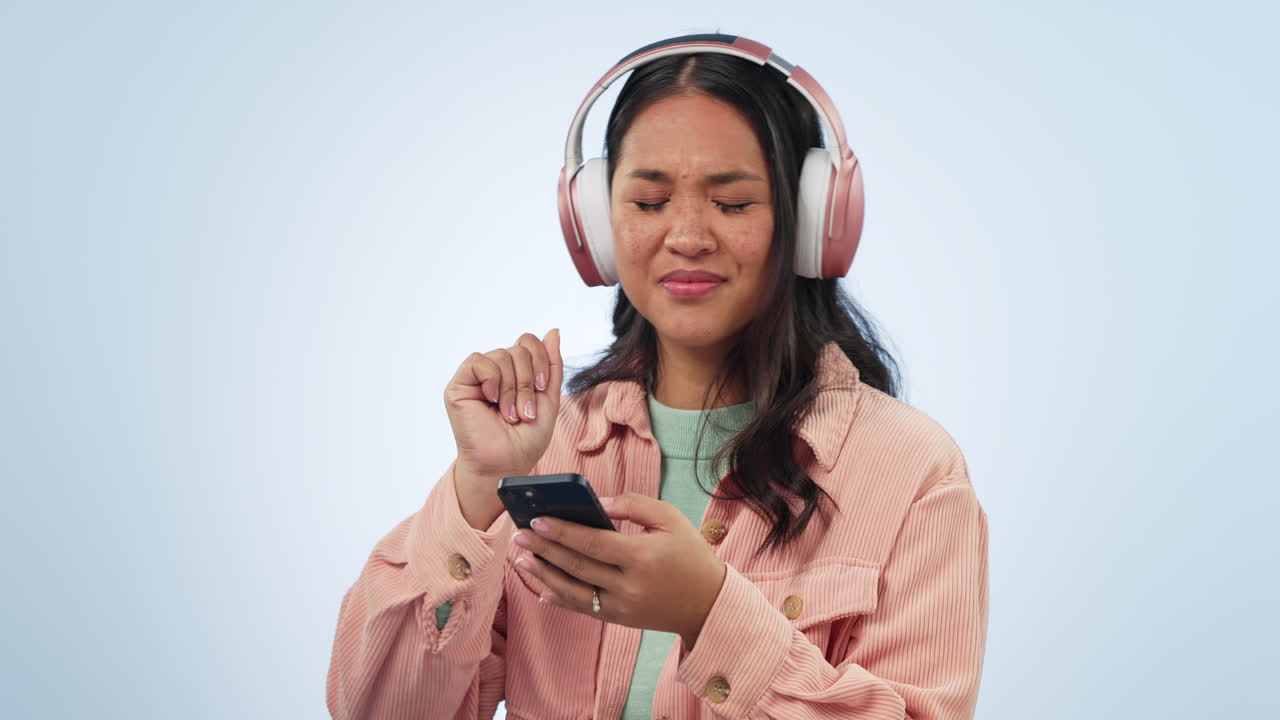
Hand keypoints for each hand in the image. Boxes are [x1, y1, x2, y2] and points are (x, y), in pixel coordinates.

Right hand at [444, 329, 563, 525]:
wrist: (507, 462)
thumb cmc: (525, 437)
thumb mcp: (549, 397)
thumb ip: (551, 365)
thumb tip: (554, 331)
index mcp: (515, 372)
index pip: (528, 342)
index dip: (540, 360)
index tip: (542, 390)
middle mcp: (495, 371)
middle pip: (518, 348)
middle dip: (528, 381)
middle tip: (525, 411)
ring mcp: (477, 377)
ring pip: (501, 355)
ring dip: (513, 388)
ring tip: (509, 414)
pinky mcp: (459, 385)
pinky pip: (478, 361)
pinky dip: (492, 380)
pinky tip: (492, 399)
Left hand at [511, 493, 727, 648]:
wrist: (708, 603)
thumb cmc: (689, 553)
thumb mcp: (671, 519)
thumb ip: (634, 504)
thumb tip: (597, 502)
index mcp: (643, 556)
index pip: (594, 543)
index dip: (563, 532)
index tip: (537, 520)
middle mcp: (630, 585)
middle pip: (578, 566)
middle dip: (545, 550)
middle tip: (520, 535)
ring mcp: (622, 606)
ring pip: (574, 591)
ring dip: (545, 574)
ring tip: (522, 558)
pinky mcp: (619, 619)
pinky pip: (583, 609)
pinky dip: (560, 599)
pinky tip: (541, 587)